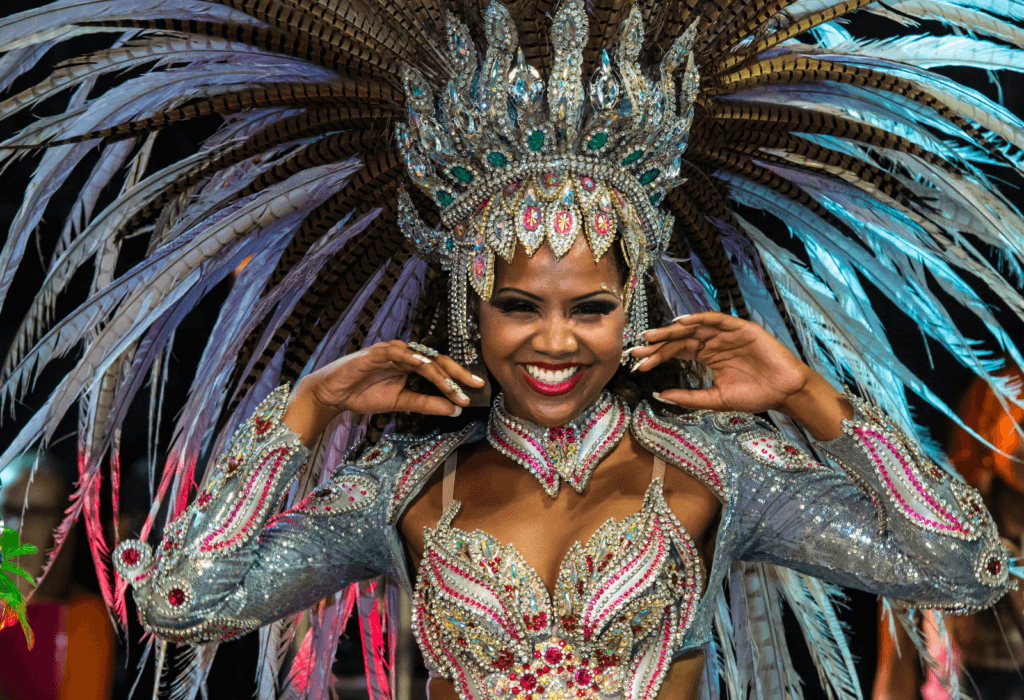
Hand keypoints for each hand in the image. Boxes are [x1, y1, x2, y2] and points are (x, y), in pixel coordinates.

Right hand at [284, 341, 484, 444]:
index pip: (441, 369)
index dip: (459, 378)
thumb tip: (454, 410)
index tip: (477, 390)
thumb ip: (426, 404)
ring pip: (421, 358)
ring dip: (439, 374)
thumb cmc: (364, 394)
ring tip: (454, 389)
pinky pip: (398, 353)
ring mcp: (391, 351)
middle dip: (457, 373)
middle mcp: (405, 354)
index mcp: (412, 364)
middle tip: (476, 385)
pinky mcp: (375, 353)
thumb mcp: (401, 403)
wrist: (332, 395)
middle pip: (437, 360)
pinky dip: (412, 359)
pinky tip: (425, 366)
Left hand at [632, 312, 850, 437]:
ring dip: (673, 330)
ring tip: (653, 335)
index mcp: (708, 357)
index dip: (658, 356)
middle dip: (659, 343)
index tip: (638, 362)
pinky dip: (699, 319)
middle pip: (681, 339)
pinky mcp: (741, 329)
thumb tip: (660, 396)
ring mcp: (727, 335)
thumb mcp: (715, 399)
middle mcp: (714, 343)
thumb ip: (689, 397)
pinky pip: (717, 320)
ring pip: (695, 328)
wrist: (785, 393)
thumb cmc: (755, 396)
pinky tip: (682, 323)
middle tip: (638, 347)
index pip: (678, 352)